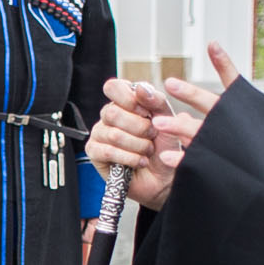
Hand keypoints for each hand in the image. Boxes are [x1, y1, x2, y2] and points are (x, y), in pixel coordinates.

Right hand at [89, 79, 174, 208]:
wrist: (166, 177)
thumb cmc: (166, 148)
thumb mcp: (168, 120)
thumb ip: (156, 101)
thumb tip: (141, 88)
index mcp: (125, 102)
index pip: (113, 87)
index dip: (129, 99)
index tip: (145, 112)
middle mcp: (109, 115)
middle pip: (112, 112)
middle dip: (139, 128)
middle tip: (151, 136)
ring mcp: (100, 134)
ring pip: (113, 134)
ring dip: (138, 146)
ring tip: (148, 152)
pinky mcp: (95, 154)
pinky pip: (108, 152)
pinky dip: (129, 158)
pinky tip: (139, 162)